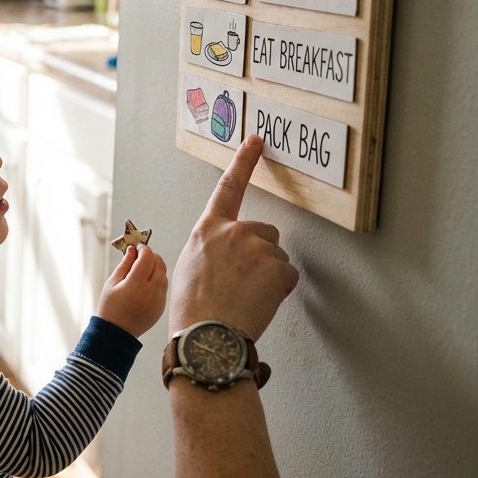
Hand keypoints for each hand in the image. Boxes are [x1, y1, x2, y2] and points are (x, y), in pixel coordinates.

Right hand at [97, 243, 168, 336]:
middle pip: (160, 264)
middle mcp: (151, 292)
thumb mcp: (112, 283)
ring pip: (164, 275)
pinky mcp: (162, 307)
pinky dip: (157, 280)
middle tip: (141, 255)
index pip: (147, 258)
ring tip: (142, 270)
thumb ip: (124, 264)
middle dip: (152, 256)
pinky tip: (145, 283)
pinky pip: (163, 287)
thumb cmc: (110, 307)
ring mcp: (159, 300)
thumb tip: (132, 249)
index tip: (137, 247)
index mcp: (136, 285)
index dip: (143, 249)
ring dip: (156, 267)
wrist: (117, 334)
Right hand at [170, 135, 298, 340]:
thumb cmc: (193, 310)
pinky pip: (287, 276)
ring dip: (268, 275)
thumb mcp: (190, 268)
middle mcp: (234, 231)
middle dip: (261, 255)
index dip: (244, 162)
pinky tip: (258, 303)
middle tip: (242, 285)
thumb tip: (228, 254)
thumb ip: (212, 249)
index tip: (256, 141)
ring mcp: (258, 247)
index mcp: (208, 230)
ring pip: (276, 256)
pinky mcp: (278, 267)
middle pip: (264, 233)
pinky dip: (278, 291)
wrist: (206, 337)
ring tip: (246, 297)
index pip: (228, 187)